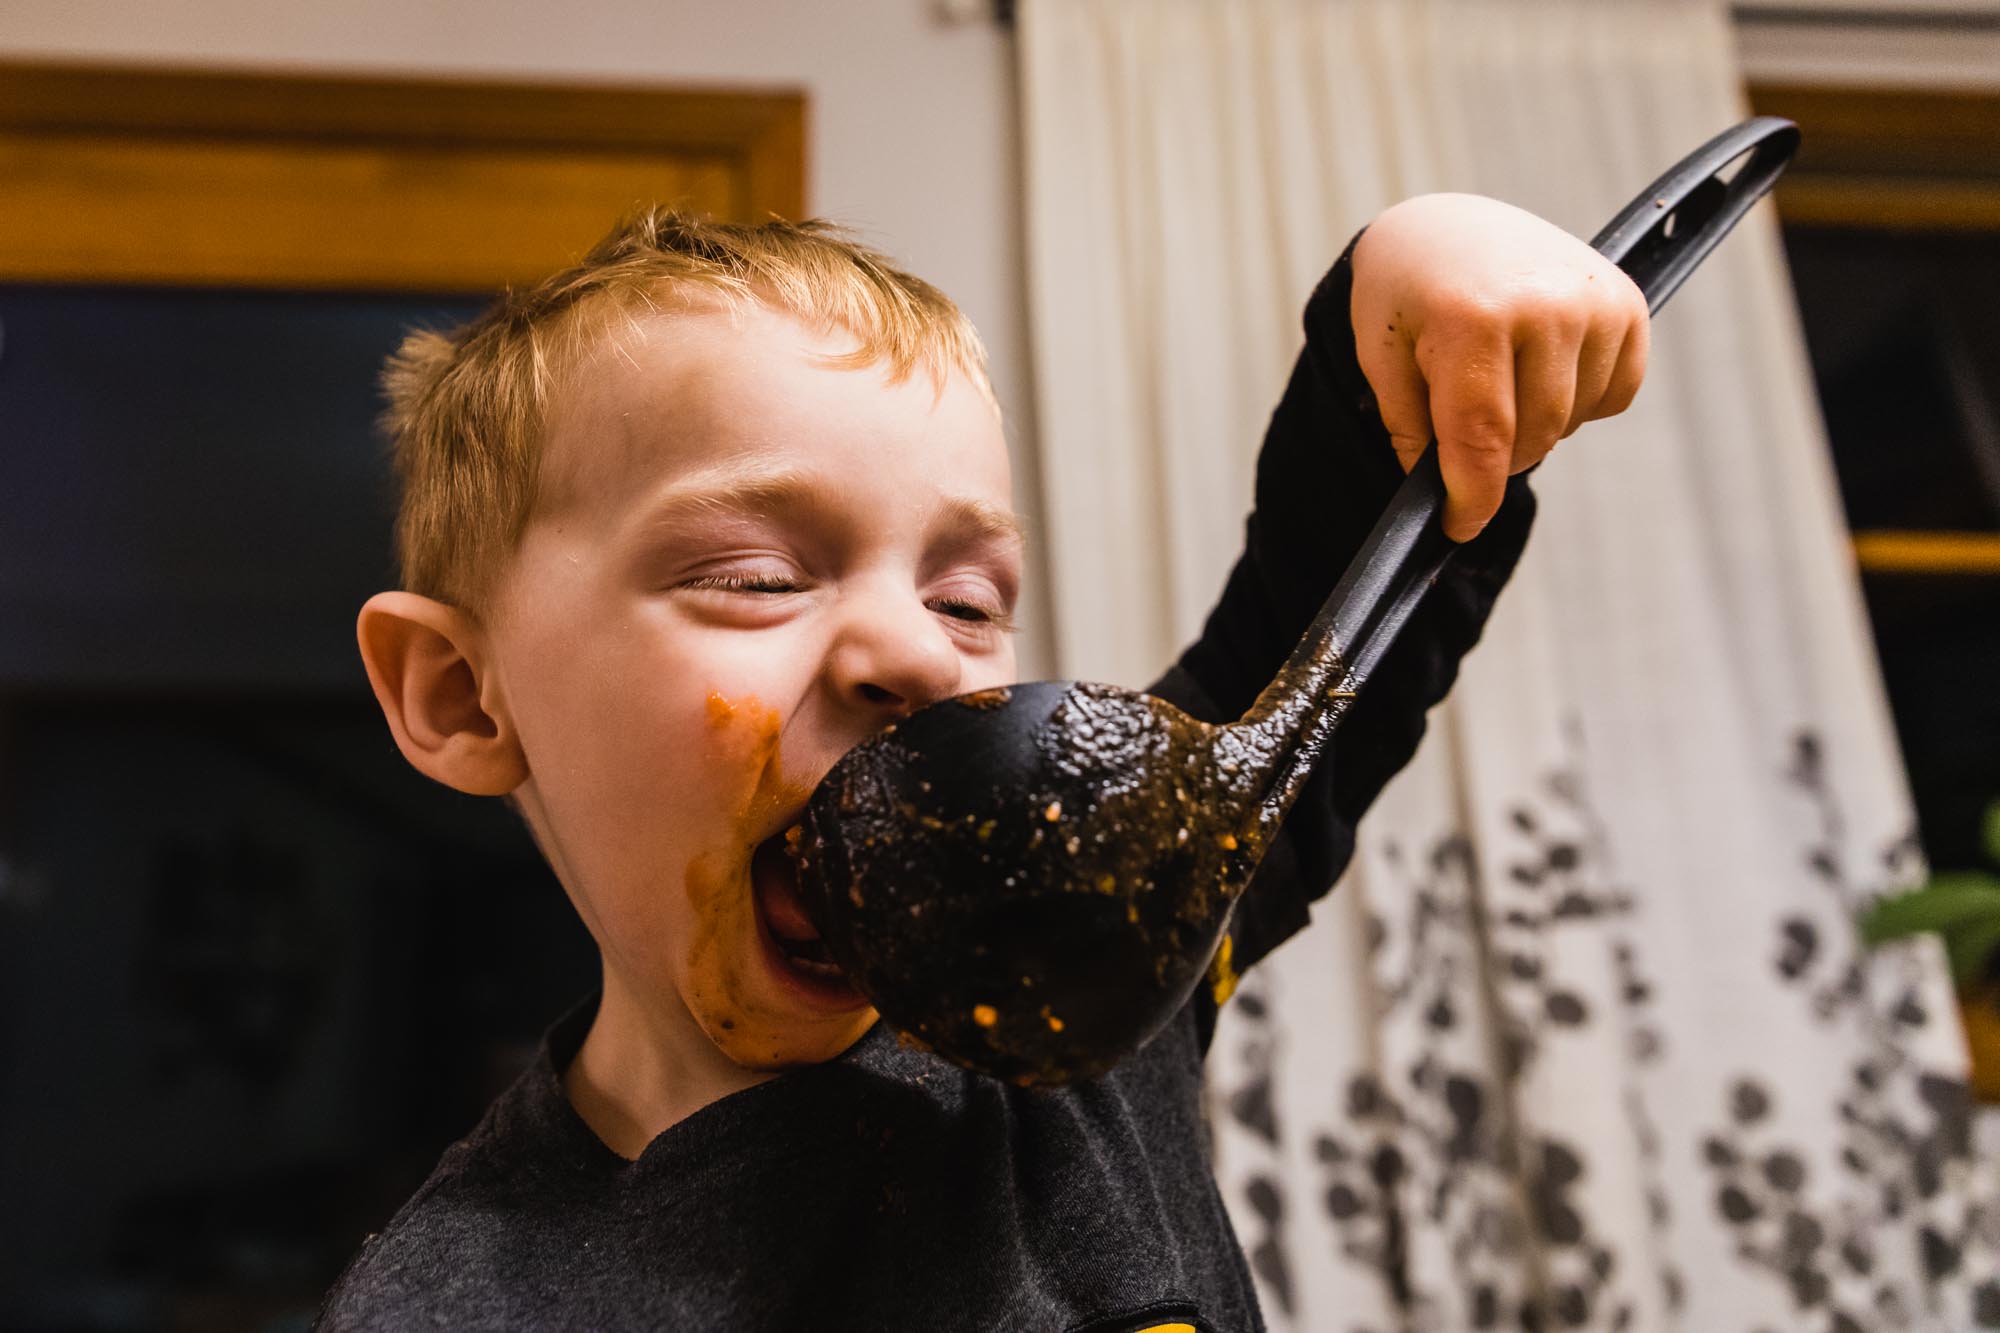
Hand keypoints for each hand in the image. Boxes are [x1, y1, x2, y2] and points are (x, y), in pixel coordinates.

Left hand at [1351, 193, 1649, 540]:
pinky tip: (1540, 369)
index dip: (1471, 497)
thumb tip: (1446, 492)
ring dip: (1534, 427)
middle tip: (1461, 429)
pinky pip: (1614, 396)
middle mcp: (1545, 304)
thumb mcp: (1381, 355)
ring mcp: (1594, 302)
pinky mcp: (1627, 305)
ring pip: (1571, 422)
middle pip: (1532, 437)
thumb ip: (1409, 427)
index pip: (1483, 437)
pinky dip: (1578, 403)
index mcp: (1474, 316)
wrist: (1448, 225)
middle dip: (1494, 458)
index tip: (1459, 527)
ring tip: (1496, 380)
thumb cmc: (1405, 293)